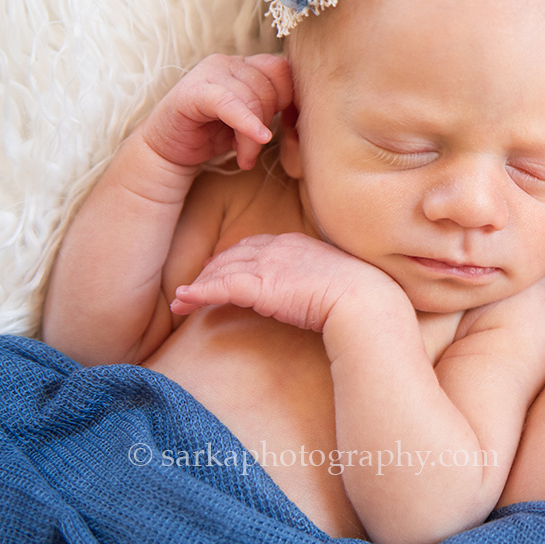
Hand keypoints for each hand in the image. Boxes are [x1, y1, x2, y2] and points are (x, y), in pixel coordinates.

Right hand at [138, 54, 292, 170]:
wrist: (168, 151)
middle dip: (268, 122)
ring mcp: (209, 73)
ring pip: (253, 99)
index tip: (282, 127)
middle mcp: (228, 63)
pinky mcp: (192, 92)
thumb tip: (304, 111)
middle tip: (254, 149)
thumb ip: (272, 108)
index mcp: (245, 65)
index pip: (282, 70)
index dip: (288, 100)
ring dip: (252, 137)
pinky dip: (246, 123)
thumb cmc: (213, 134)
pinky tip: (257, 140)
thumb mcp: (250, 120)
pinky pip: (229, 104)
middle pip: (270, 86)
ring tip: (244, 156)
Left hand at [169, 232, 388, 332]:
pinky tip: (184, 300)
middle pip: (233, 254)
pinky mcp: (260, 285)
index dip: (233, 258)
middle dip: (210, 269)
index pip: (254, 246)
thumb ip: (315, 279)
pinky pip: (220, 286)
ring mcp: (268, 264)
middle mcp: (278, 247)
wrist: (364, 299)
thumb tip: (313, 293)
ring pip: (222, 269)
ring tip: (180, 299)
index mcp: (295, 243)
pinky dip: (198, 292)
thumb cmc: (358, 296)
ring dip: (198, 283)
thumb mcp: (334, 280)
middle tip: (193, 285)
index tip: (221, 270)